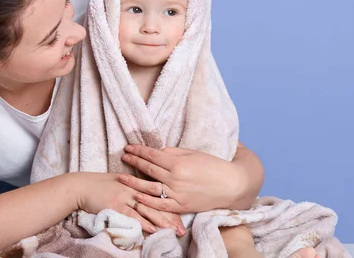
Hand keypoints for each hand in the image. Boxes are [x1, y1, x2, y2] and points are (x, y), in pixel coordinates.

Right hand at [73, 172, 184, 234]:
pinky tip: (153, 230)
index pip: (158, 192)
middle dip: (170, 217)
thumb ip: (134, 184)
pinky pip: (133, 216)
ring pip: (148, 210)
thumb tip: (146, 190)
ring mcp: (125, 197)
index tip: (182, 214)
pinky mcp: (116, 206)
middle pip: (157, 202)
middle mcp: (133, 188)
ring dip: (161, 222)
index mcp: (136, 181)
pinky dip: (144, 224)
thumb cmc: (100, 184)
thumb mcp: (120, 180)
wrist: (82, 186)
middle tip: (182, 229)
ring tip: (173, 232)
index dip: (171, 204)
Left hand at [119, 144, 252, 213]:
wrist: (231, 186)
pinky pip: (160, 205)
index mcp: (178, 163)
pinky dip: (147, 201)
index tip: (129, 147)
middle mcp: (175, 179)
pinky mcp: (181, 206)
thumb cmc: (213, 166)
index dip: (139, 151)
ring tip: (122, 177)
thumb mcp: (193, 153)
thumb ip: (173, 153)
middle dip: (134, 162)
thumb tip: (157, 152)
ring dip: (134, 181)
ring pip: (149, 188)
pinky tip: (137, 196)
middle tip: (123, 157)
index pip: (152, 155)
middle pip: (148, 169)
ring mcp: (177, 194)